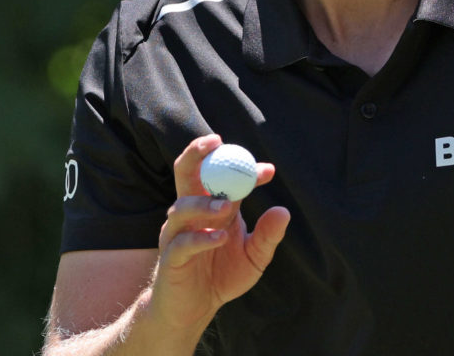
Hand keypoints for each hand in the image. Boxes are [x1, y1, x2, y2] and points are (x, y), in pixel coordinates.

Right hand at [147, 135, 290, 331]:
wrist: (194, 310)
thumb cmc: (222, 276)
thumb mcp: (254, 256)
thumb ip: (268, 235)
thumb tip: (283, 211)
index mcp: (214, 206)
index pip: (223, 176)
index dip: (244, 168)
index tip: (268, 170)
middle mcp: (193, 213)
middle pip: (186, 173)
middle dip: (197, 153)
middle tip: (217, 143)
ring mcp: (178, 234)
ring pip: (181, 206)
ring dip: (204, 202)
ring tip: (227, 207)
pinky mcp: (170, 258)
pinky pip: (182, 243)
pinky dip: (201, 238)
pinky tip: (220, 239)